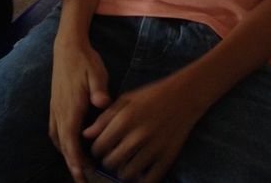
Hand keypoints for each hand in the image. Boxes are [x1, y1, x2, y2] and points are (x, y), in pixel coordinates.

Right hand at [49, 37, 111, 182]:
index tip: (81, 176)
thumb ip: (99, 89)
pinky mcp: (55, 105)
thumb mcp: (96, 72)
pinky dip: (61, 142)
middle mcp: (60, 112)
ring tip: (79, 167)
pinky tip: (69, 145)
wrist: (67, 46)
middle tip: (83, 181)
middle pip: (63, 145)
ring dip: (66, 154)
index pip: (71, 141)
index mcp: (71, 108)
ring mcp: (55, 109)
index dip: (76, 161)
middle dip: (72, 164)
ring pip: (57, 139)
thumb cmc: (84, 60)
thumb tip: (102, 103)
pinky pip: (55, 130)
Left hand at [83, 74, 202, 182]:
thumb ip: (105, 117)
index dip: (96, 150)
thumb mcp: (126, 99)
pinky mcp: (167, 158)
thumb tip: (87, 135)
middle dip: (107, 162)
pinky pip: (148, 180)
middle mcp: (138, 136)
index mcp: (125, 119)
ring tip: (124, 163)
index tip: (100, 148)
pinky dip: (140, 180)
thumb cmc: (151, 95)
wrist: (183, 97)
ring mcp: (153, 149)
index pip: (99, 147)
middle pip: (111, 163)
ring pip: (127, 174)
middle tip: (112, 156)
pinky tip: (138, 172)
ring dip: (122, 172)